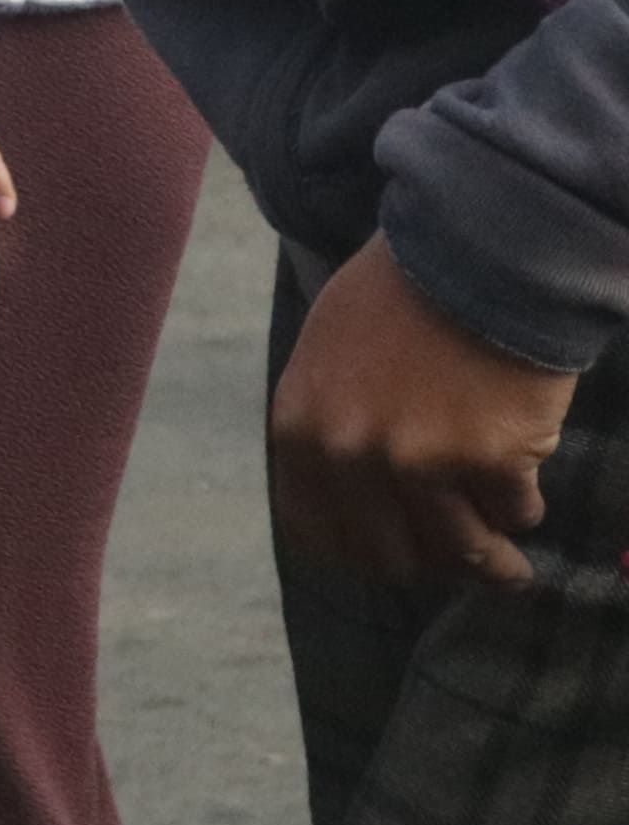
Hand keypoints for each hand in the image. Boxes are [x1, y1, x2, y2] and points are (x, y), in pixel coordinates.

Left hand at [271, 241, 578, 591]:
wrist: (472, 254)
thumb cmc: (397, 293)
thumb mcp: (326, 356)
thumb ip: (330, 425)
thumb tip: (352, 494)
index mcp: (299, 431)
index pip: (317, 532)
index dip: (360, 553)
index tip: (392, 557)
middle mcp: (349, 456)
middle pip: (389, 553)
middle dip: (426, 565)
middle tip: (454, 565)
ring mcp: (419, 463)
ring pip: (458, 548)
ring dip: (488, 564)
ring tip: (509, 571)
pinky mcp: (490, 462)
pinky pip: (514, 513)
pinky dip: (522, 509)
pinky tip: (524, 496)